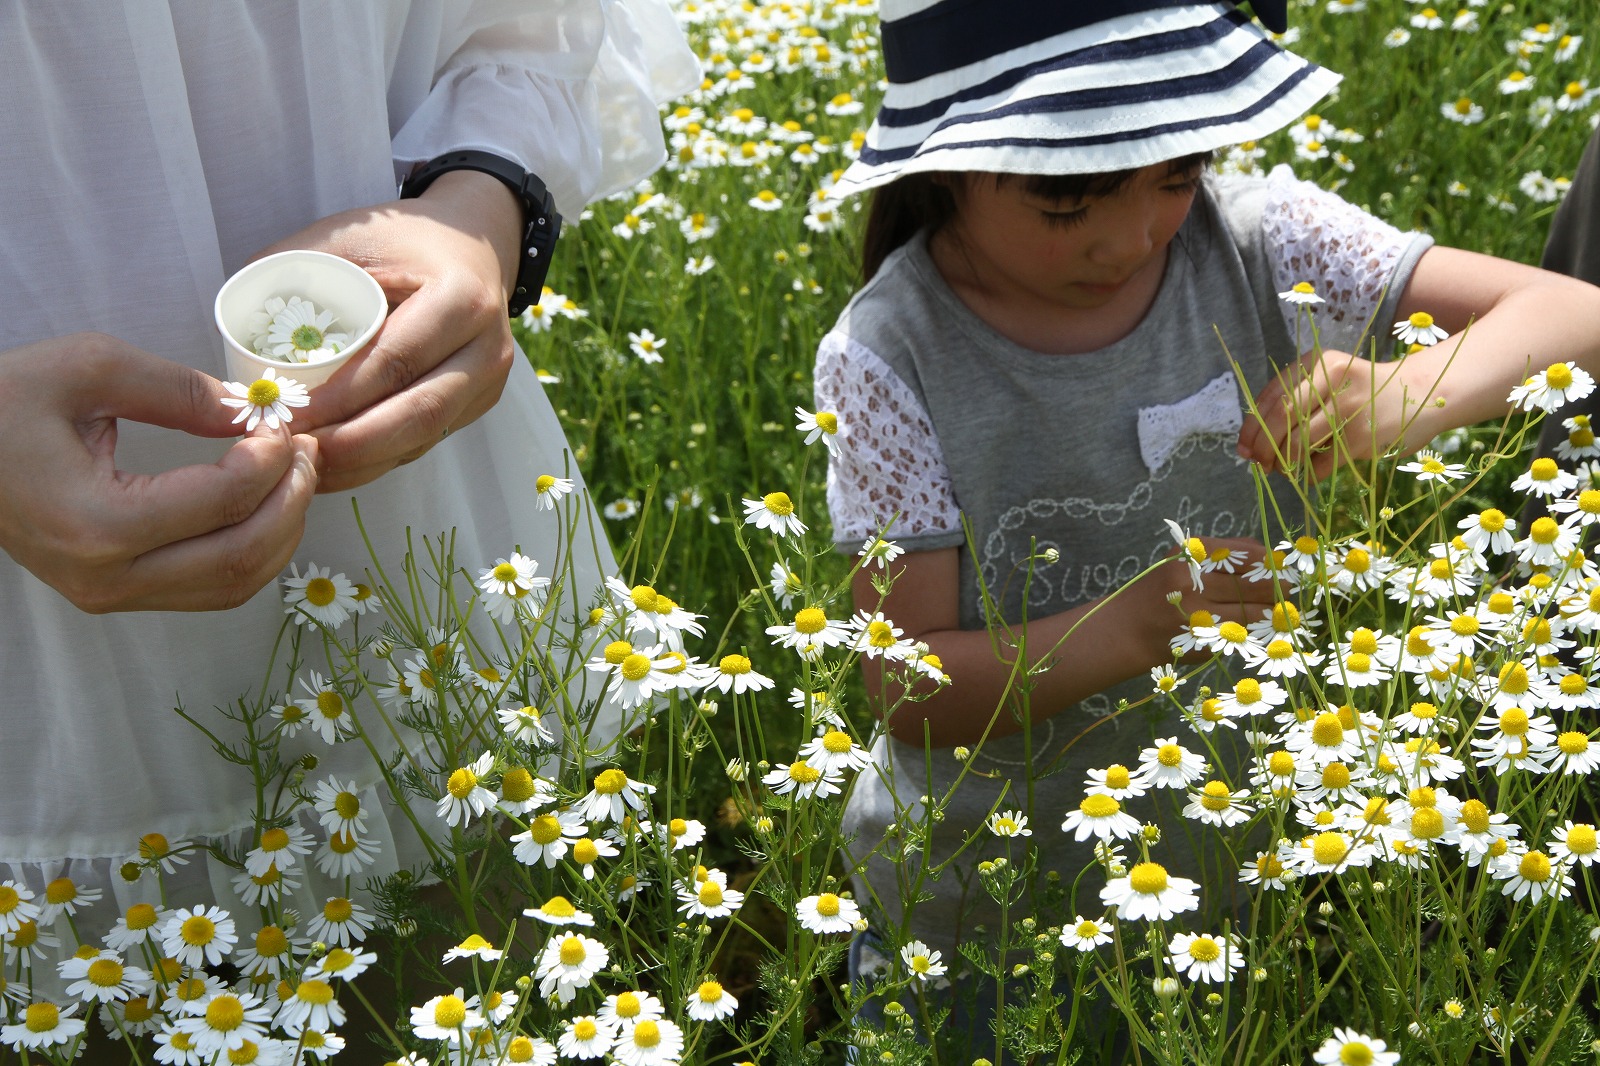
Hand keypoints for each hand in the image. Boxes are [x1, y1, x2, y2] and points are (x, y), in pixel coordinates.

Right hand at [0, 332, 318, 611]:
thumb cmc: (0, 403)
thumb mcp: (87, 369)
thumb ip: (179, 390)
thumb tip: (254, 409)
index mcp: (94, 523)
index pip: (220, 502)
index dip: (271, 460)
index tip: (283, 422)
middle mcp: (105, 577)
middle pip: (240, 558)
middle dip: (292, 501)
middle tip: (308, 449)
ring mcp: (109, 596)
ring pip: (233, 585)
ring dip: (281, 530)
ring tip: (295, 473)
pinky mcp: (115, 594)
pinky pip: (208, 588)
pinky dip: (253, 549)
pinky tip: (265, 503)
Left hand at [255, 170, 523, 491]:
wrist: (473, 248)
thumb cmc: (405, 241)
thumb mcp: (353, 236)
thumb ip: (296, 270)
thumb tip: (234, 325)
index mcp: (462, 300)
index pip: (394, 362)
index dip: (339, 397)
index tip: (286, 414)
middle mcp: (486, 349)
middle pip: (418, 414)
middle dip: (351, 445)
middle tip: (293, 453)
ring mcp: (488, 384)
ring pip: (423, 439)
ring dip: (361, 463)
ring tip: (303, 468)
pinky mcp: (477, 406)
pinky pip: (424, 444)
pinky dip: (376, 461)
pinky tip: (333, 466)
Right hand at [1130, 536, 1277, 658]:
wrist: (1126, 629)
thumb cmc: (1162, 591)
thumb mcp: (1183, 562)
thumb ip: (1224, 553)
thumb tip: (1270, 556)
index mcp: (1191, 553)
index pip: (1248, 554)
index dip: (1272, 562)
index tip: (1284, 568)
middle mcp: (1193, 579)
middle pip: (1255, 582)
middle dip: (1278, 588)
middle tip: (1289, 590)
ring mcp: (1196, 610)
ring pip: (1253, 611)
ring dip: (1271, 612)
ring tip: (1279, 611)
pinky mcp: (1199, 638)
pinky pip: (1241, 633)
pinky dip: (1255, 630)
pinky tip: (1260, 628)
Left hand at [1240, 348, 1425, 479]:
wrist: (1420, 394)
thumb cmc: (1363, 391)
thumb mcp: (1329, 380)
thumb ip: (1294, 401)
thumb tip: (1251, 444)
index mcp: (1317, 361)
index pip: (1271, 396)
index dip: (1250, 426)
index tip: (1243, 447)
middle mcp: (1332, 378)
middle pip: (1280, 418)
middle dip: (1262, 447)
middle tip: (1257, 464)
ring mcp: (1349, 407)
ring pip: (1297, 442)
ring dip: (1282, 463)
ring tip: (1281, 470)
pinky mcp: (1362, 436)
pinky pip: (1320, 464)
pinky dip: (1308, 474)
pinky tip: (1309, 473)